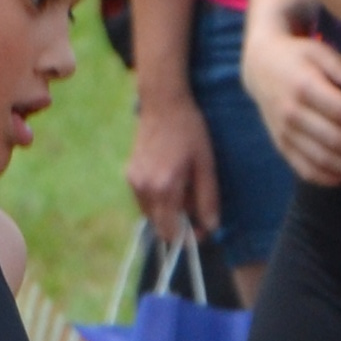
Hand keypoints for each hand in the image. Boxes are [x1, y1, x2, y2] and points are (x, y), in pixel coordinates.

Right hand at [127, 89, 220, 248]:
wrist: (162, 104)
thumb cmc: (189, 131)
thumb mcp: (205, 164)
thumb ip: (207, 198)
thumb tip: (211, 226)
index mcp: (164, 187)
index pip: (171, 229)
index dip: (187, 237)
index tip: (202, 231)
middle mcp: (144, 188)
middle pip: (159, 225)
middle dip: (178, 225)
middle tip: (196, 212)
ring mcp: (133, 182)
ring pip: (151, 214)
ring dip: (167, 212)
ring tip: (184, 191)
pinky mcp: (130, 174)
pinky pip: (144, 200)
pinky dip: (158, 200)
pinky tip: (170, 181)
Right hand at [244, 1, 340, 187]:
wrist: (260, 67)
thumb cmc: (298, 56)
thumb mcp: (318, 50)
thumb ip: (339, 64)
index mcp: (304, 87)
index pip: (340, 111)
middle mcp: (292, 114)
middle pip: (335, 141)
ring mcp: (285, 134)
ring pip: (323, 160)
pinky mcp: (282, 147)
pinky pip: (307, 171)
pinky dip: (332, 178)